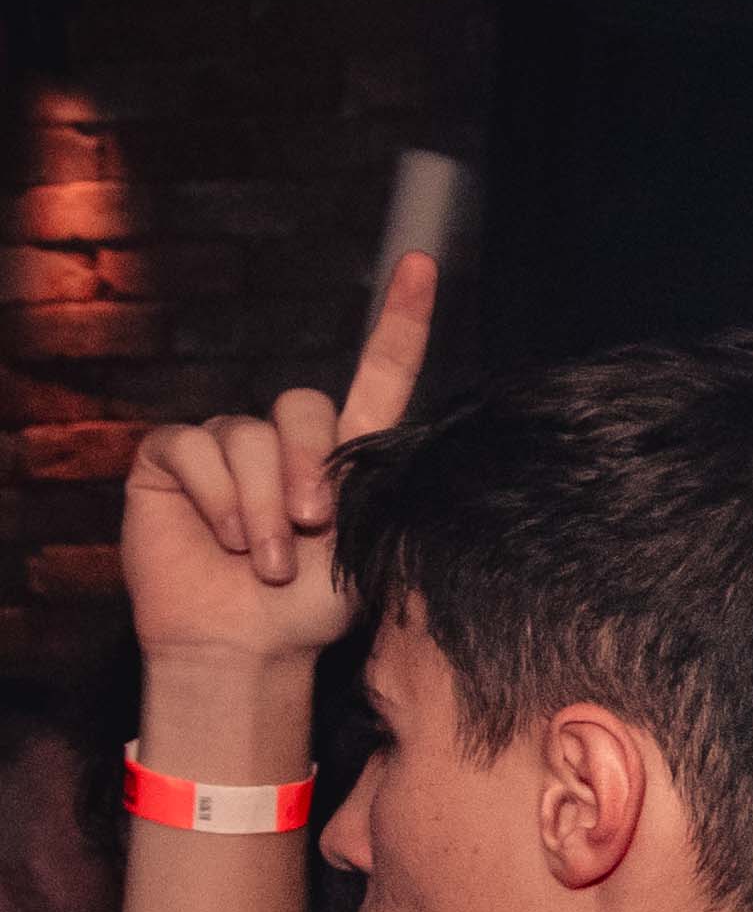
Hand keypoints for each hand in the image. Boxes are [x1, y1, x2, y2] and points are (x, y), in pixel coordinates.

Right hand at [122, 251, 434, 684]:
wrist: (251, 645)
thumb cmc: (315, 607)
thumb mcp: (368, 547)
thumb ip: (376, 486)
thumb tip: (385, 448)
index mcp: (346, 451)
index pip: (377, 374)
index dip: (400, 322)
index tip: (421, 266)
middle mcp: (284, 438)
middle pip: (303, 406)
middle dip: (310, 469)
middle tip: (312, 529)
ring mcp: (226, 443)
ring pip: (249, 435)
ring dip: (263, 505)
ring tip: (268, 559)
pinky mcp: (172, 457)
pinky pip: (194, 448)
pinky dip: (217, 498)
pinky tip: (225, 539)